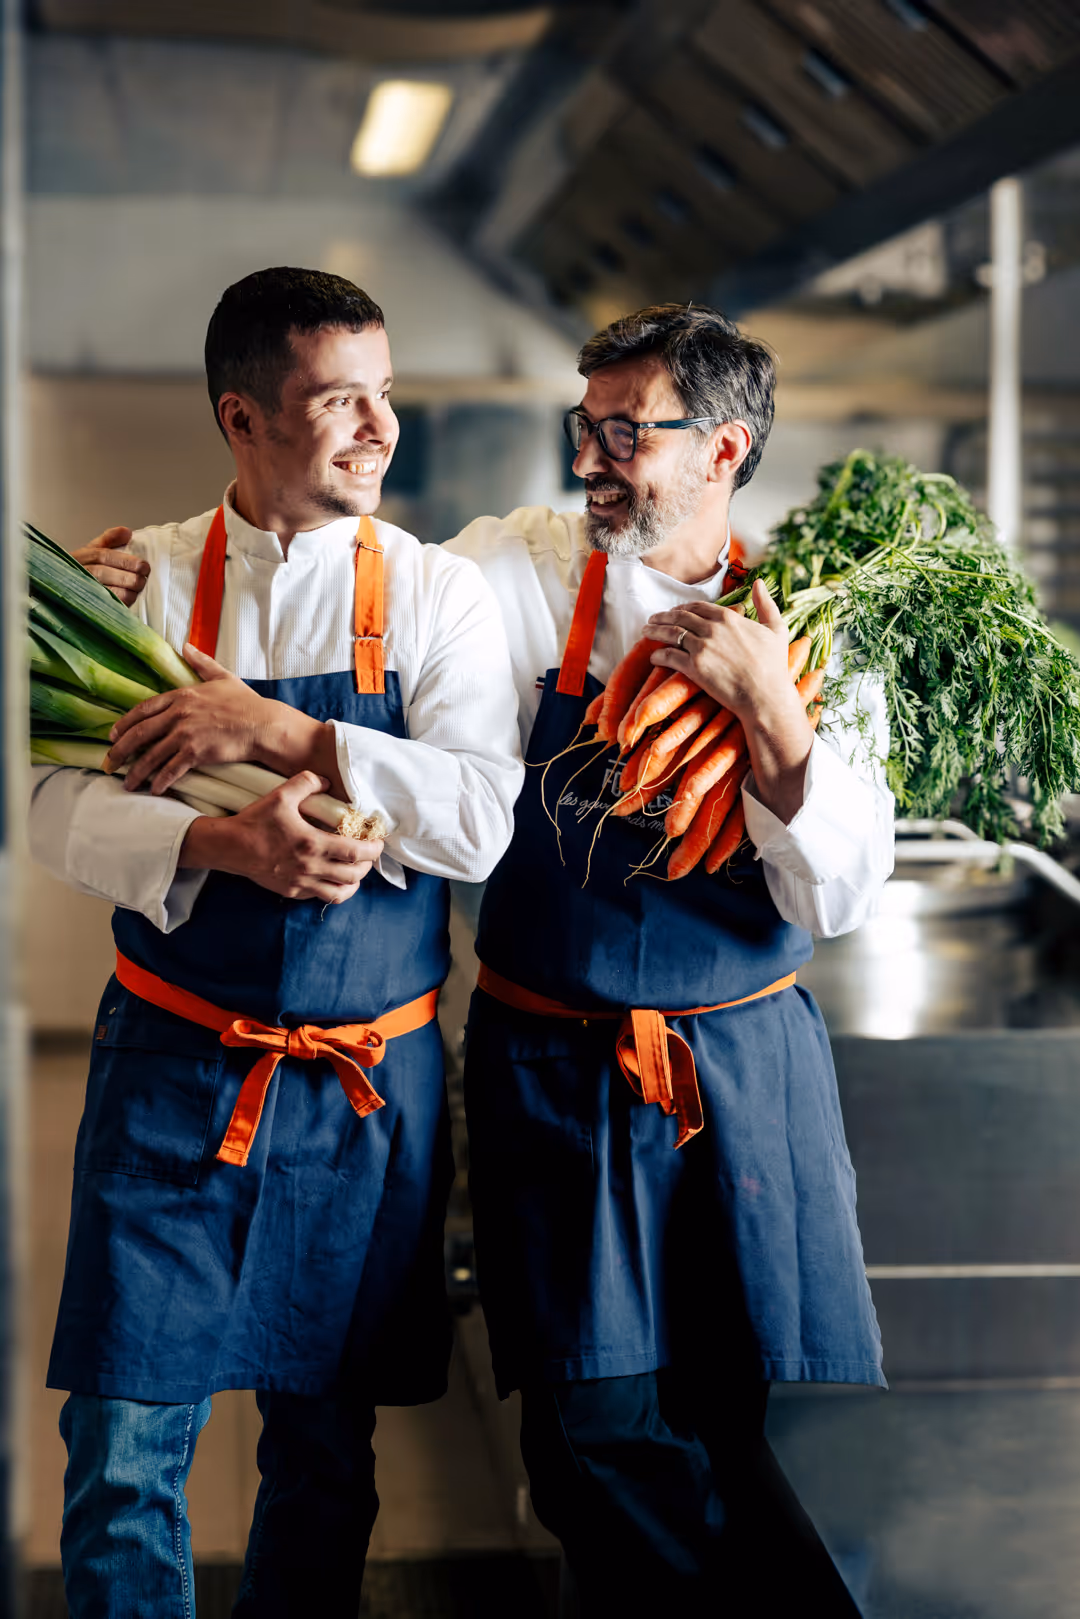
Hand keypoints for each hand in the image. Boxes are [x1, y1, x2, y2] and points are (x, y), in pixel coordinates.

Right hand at [73, 528, 148, 604]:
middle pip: (101, 573)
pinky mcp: (85, 605)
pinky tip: (129, 599)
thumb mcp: (94, 549)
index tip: (142, 565)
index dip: (124, 561)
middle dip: (126, 577)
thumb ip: (110, 539)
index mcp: (80, 556)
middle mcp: (77, 572)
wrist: (68, 588)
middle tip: (142, 578)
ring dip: (124, 591)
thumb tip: (127, 532)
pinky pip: (103, 606)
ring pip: (101, 590)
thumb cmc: (85, 568)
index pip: (102, 556)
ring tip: (137, 588)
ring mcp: (80, 590)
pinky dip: (118, 603)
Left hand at [105, 644, 282, 793]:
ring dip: (136, 772)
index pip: (143, 709)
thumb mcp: (222, 677)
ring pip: (151, 755)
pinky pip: (171, 769)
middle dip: (120, 751)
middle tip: (109, 763)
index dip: (124, 724)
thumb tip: (186, 646)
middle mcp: (178, 714)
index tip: (112, 736)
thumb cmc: (246, 703)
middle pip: (139, 734)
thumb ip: (201, 663)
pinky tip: (154, 790)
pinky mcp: (196, 752)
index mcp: (181, 695)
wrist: (263, 724)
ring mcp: (185, 734)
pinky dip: (160, 781)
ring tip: (128, 783)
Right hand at [178, 772, 382, 903]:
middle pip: (353, 875)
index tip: (379, 841)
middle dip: (368, 865)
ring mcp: (300, 883)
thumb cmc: (255, 821)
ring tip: (356, 869)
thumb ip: (307, 782)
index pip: (355, 852)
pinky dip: (334, 889)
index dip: (373, 849)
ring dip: (354, 882)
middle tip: (370, 853)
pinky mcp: (291, 891)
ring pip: (340, 893)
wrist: (228, 847)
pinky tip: (333, 877)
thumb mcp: (281, 795)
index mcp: (312, 844)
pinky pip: (320, 896)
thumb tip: (327, 780)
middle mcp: (309, 868)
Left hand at [647, 580, 799, 723]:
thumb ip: (766, 604)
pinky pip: (669, 656)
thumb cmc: (774, 666)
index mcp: (729, 618)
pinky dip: (658, 655)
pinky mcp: (693, 667)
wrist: (766, 696)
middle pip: (679, 617)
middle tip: (652, 619)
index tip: (674, 611)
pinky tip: (653, 657)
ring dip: (654, 631)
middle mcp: (712, 628)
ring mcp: (701, 647)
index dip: (682, 608)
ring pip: (670, 633)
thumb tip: (759, 583)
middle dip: (663, 617)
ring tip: (645, 632)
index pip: (697, 606)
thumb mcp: (777, 629)